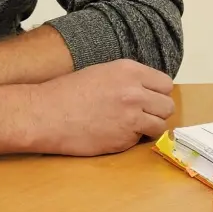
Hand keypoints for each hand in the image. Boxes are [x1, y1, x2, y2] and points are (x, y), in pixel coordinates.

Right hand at [29, 59, 174, 155]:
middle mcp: (135, 92)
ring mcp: (131, 117)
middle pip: (168, 106)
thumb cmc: (67, 93)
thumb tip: (148, 91)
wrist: (44, 114)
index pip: (166, 84)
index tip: (150, 100)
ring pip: (160, 126)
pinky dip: (131, 140)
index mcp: (130, 71)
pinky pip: (140, 141)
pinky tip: (113, 134)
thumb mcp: (102, 73)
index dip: (158, 94)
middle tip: (142, 116)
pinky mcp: (123, 140)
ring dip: (149, 128)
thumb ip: (129, 80)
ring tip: (130, 127)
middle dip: (157, 112)